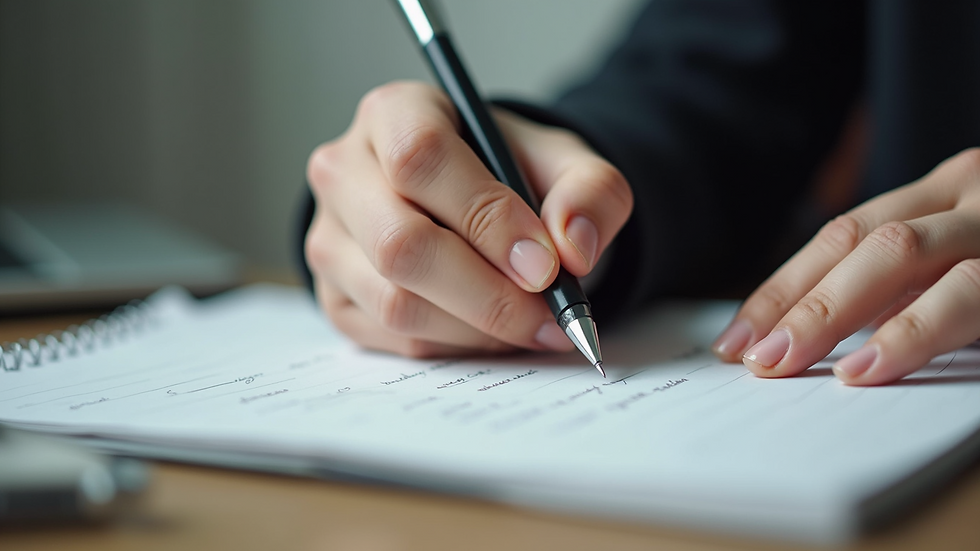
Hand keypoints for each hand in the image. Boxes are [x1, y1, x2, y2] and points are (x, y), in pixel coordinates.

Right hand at [305, 81, 631, 357]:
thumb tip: (574, 248)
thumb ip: (591, 191)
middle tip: (550, 315)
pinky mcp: (333, 294)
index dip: (486, 219)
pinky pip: (393, 338)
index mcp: (394, 113)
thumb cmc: (510, 173)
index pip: (420, 159)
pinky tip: (495, 331)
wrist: (474, 201)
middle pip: (400, 244)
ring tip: (533, 325)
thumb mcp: (566, 163)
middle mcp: (344, 171)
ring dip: (478, 329)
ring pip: (394, 302)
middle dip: (489, 294)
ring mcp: (329, 237)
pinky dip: (456, 346)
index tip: (544, 264)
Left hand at [712, 148, 979, 384]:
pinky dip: (917, 330)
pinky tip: (877, 362)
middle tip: (759, 358)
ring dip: (841, 312)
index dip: (783, 290)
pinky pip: (972, 292)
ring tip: (795, 364)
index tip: (736, 339)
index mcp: (942, 194)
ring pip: (907, 254)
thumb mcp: (961, 263)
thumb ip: (904, 291)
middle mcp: (969, 196)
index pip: (842, 238)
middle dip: (804, 305)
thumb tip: (808, 339)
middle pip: (865, 242)